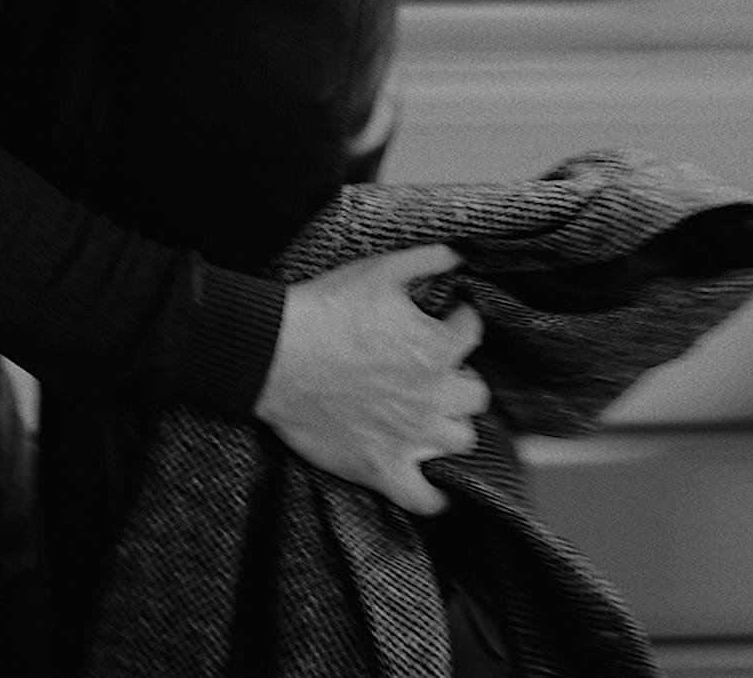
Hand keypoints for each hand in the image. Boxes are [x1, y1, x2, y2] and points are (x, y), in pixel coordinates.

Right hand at [254, 246, 487, 514]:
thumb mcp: (380, 269)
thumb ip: (427, 258)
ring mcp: (411, 438)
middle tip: (435, 369)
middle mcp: (434, 396)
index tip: (449, 316)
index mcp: (436, 348)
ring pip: (461, 441)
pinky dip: (435, 498)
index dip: (460, 320)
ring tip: (431, 414)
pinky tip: (437, 489)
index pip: (473, 333)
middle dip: (461, 377)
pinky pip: (425, 499)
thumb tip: (459, 251)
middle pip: (476, 394)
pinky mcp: (383, 469)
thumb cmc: (327, 309)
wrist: (276, 355)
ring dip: (451, 426)